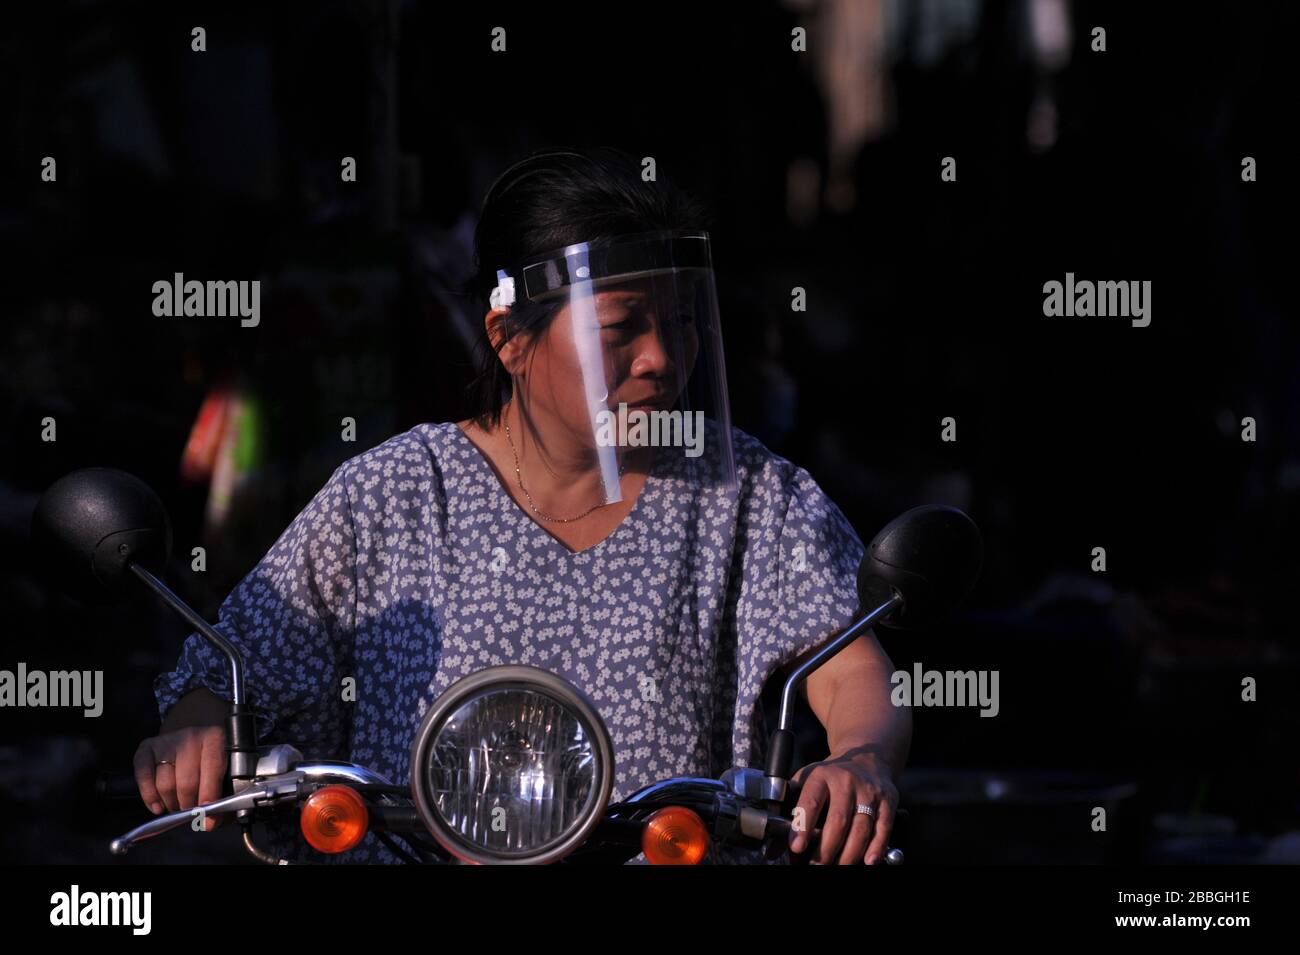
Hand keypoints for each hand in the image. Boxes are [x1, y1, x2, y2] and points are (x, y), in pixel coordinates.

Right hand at [133, 725, 228, 830]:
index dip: (209, 796)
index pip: (212, 769)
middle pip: (186, 782)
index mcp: (215, 739)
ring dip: (171, 803)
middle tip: (191, 811)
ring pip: (165, 784)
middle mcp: (190, 737)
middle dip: (189, 805)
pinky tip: (158, 806)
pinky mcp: (147, 748)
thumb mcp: (224, 771)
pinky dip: (149, 797)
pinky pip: (143, 777)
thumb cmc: (209, 760)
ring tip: (178, 806)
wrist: (193, 737)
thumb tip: (211, 823)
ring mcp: (167, 741)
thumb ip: (222, 797)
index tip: (209, 818)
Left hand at [787, 749, 897, 864]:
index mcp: (821, 775)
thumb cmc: (830, 778)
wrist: (866, 759)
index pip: (811, 801)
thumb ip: (790, 814)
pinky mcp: (888, 801)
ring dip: (849, 855)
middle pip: (838, 820)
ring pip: (861, 828)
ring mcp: (869, 791)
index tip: (796, 847)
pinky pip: (883, 828)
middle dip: (826, 849)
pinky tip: (868, 861)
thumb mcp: (807, 784)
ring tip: (838, 868)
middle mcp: (846, 781)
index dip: (803, 826)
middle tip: (816, 866)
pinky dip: (876, 848)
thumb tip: (773, 849)